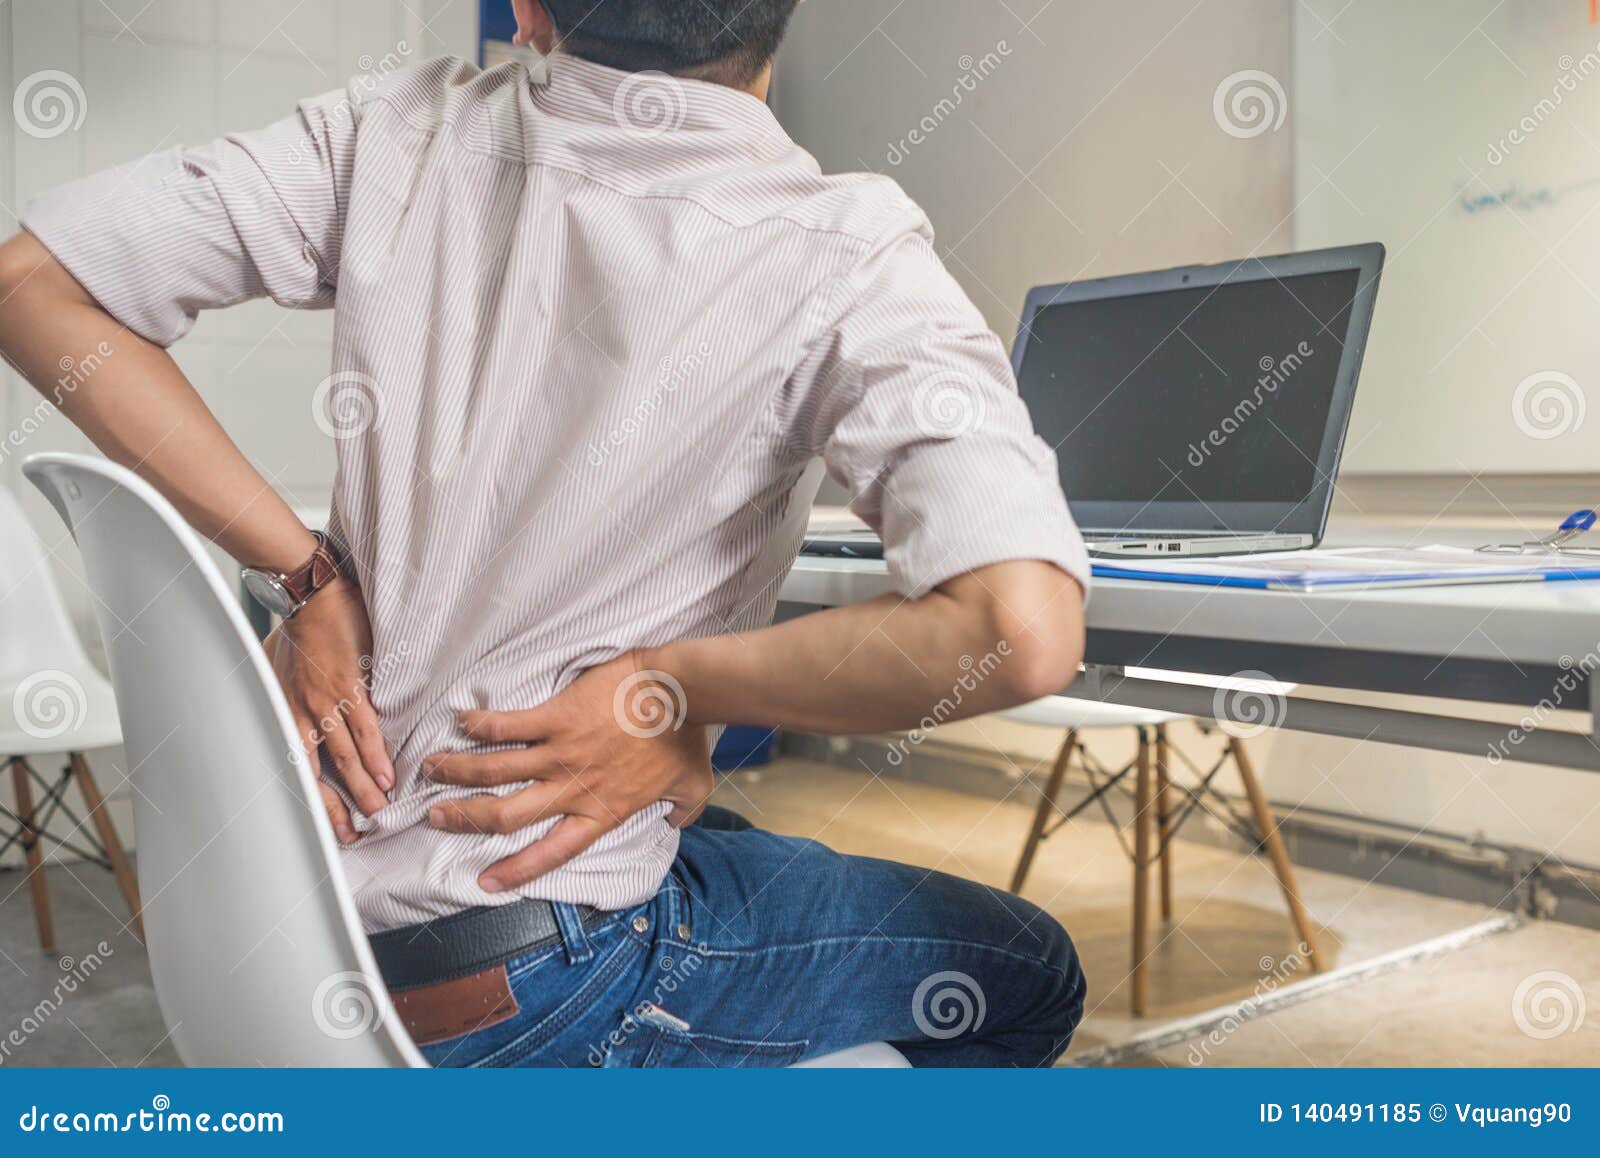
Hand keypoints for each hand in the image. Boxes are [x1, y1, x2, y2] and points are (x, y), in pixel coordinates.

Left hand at [265, 575, 395, 843]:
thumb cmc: (296, 629)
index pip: (295, 766)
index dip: (311, 797)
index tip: (326, 821)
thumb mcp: (276, 666)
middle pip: (317, 772)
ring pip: (343, 757)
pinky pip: (363, 728)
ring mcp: (324, 703)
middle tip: (353, 833)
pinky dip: (374, 753)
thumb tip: (292, 710)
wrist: (309, 596)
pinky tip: (386, 773)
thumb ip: (288, 693)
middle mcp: (300, 714)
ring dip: (361, 786)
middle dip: (336, 805)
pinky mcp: (347, 688)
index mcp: (284, 712)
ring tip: (379, 809)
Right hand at [423, 652, 713, 892]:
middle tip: (437, 818)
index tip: (486, 882)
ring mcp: (562, 752)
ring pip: (496, 770)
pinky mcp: (558, 716)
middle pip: (507, 815)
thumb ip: (682, 811)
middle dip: (466, 820)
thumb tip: (676, 821)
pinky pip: (509, 724)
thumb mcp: (693, 787)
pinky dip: (481, 723)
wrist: (682, 692)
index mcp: (603, 811)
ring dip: (459, 772)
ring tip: (431, 770)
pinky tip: (461, 720)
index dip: (517, 870)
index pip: (552, 851)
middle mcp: (574, 788)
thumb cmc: (686, 737)